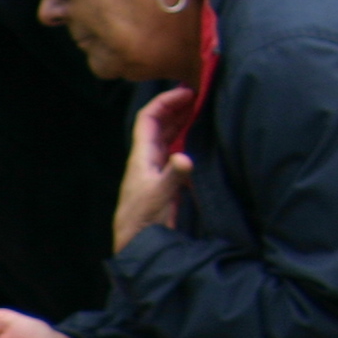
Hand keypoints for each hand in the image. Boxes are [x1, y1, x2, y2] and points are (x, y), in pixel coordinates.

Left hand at [113, 86, 196, 251]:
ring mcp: (155, 170)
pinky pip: (174, 152)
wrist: (137, 245)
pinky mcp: (164, 181)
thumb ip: (173, 176)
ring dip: (181, 122)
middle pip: (159, 125)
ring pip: (167, 138)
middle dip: (176, 108)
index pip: (148, 119)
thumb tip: (185, 157)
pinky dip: (185, 140)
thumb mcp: (160, 196)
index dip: (164, 102)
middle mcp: (147, 159)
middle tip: (198, 97)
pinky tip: (198, 140)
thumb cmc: (143, 220)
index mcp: (141, 157)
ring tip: (201, 112)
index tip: (185, 93)